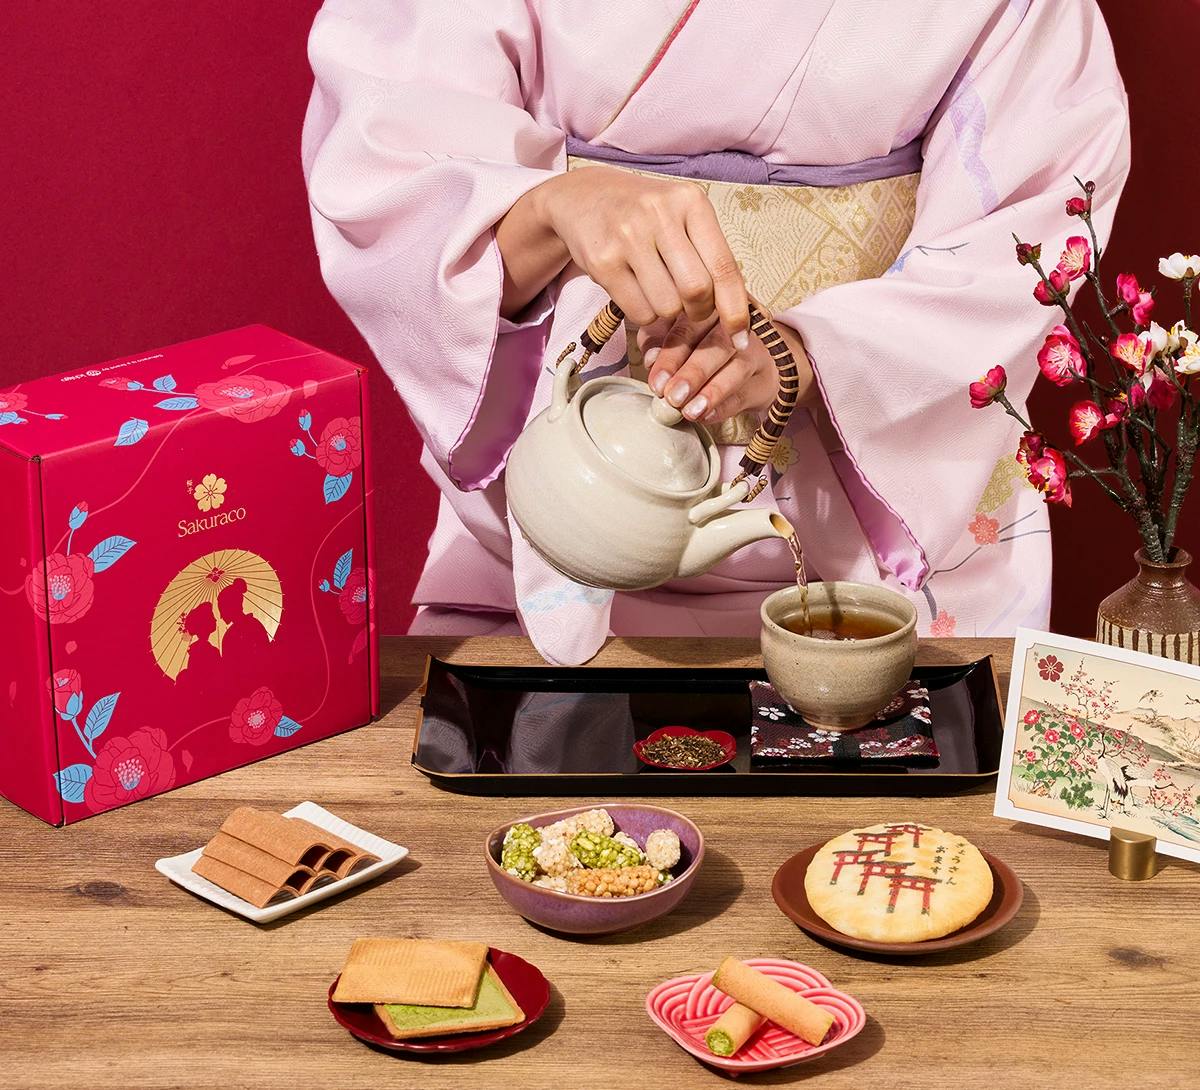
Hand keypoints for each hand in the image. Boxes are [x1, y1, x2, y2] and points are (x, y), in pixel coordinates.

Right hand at [524, 165, 750, 345]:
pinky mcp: (603, 261)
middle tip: (690, 309)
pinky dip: (644, 314)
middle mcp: (660, 214)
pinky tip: (637, 292)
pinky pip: (638, 312)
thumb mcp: (682, 218)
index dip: (735, 309)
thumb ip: (711, 255)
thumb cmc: (646, 215)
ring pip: (667, 306)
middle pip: (696, 291)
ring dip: (667, 313)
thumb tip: (741, 313)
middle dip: (698, 312)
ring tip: (658, 291)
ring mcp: (628, 237)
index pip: (724, 266)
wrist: (586, 197)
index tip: (740, 336)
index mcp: (690, 202)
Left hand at [638, 314, 815, 423]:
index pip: (691, 324)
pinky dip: (724, 406)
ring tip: (689, 411)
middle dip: (691, 373)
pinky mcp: (771, 376)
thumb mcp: (678, 335)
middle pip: (716, 344)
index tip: (656, 381)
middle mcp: (739, 321)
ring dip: (711, 392)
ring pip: (736, 367)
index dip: (671, 353)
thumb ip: (659, 341)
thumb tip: (649, 359)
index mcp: (712, 304)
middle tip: (671, 396)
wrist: (756, 360)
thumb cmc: (707, 344)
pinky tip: (706, 415)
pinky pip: (747, 391)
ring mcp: (759, 348)